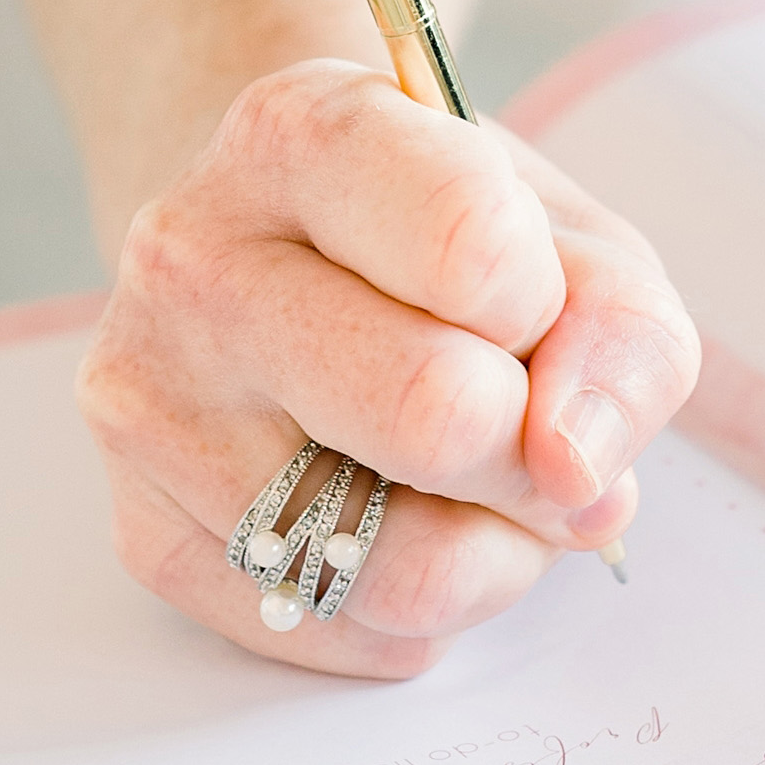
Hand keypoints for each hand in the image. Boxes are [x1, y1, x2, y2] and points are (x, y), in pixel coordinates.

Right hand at [77, 60, 701, 675]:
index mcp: (301, 134)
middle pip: (435, 416)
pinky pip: (344, 630)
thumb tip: (576, 471)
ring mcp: (148, 401)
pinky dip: (426, 607)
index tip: (530, 302)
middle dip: (537, 454)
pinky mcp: (141, 530)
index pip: (473, 250)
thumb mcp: (575, 241)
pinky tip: (406, 523)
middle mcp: (192, 256)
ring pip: (394, 563)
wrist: (293, 256)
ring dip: (496, 550)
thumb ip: (622, 335)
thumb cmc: (453, 246)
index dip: (548, 306)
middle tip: (537, 432)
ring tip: (484, 489)